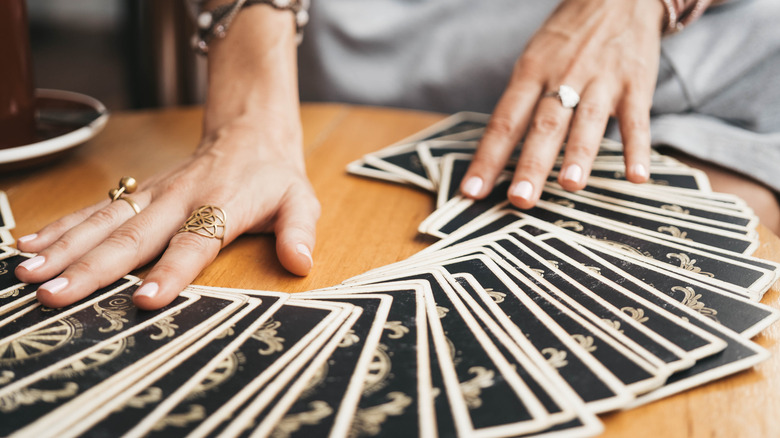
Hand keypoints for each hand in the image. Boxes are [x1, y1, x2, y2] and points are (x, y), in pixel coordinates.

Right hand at [15, 117, 319, 309]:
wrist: (248, 133)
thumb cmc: (274, 176)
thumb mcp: (301, 200)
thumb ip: (299, 231)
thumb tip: (300, 262)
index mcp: (222, 206)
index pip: (195, 243)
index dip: (172, 271)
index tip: (145, 299)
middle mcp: (180, 200)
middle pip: (134, 236)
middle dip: (93, 267)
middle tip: (56, 295)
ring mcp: (154, 195)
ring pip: (104, 221)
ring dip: (65, 247)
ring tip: (29, 273)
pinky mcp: (139, 193)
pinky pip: (96, 209)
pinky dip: (61, 226)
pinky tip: (29, 244)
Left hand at [460, 0, 664, 207]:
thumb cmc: (567, 39)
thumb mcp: (535, 60)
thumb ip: (523, 105)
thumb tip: (497, 155)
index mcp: (531, 74)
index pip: (504, 122)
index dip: (487, 158)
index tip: (472, 192)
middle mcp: (563, 77)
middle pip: (543, 126)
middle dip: (531, 164)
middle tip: (520, 199)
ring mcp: (601, 80)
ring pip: (588, 120)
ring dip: (579, 154)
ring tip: (570, 185)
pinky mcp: (635, 83)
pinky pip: (637, 119)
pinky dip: (638, 148)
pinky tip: (636, 176)